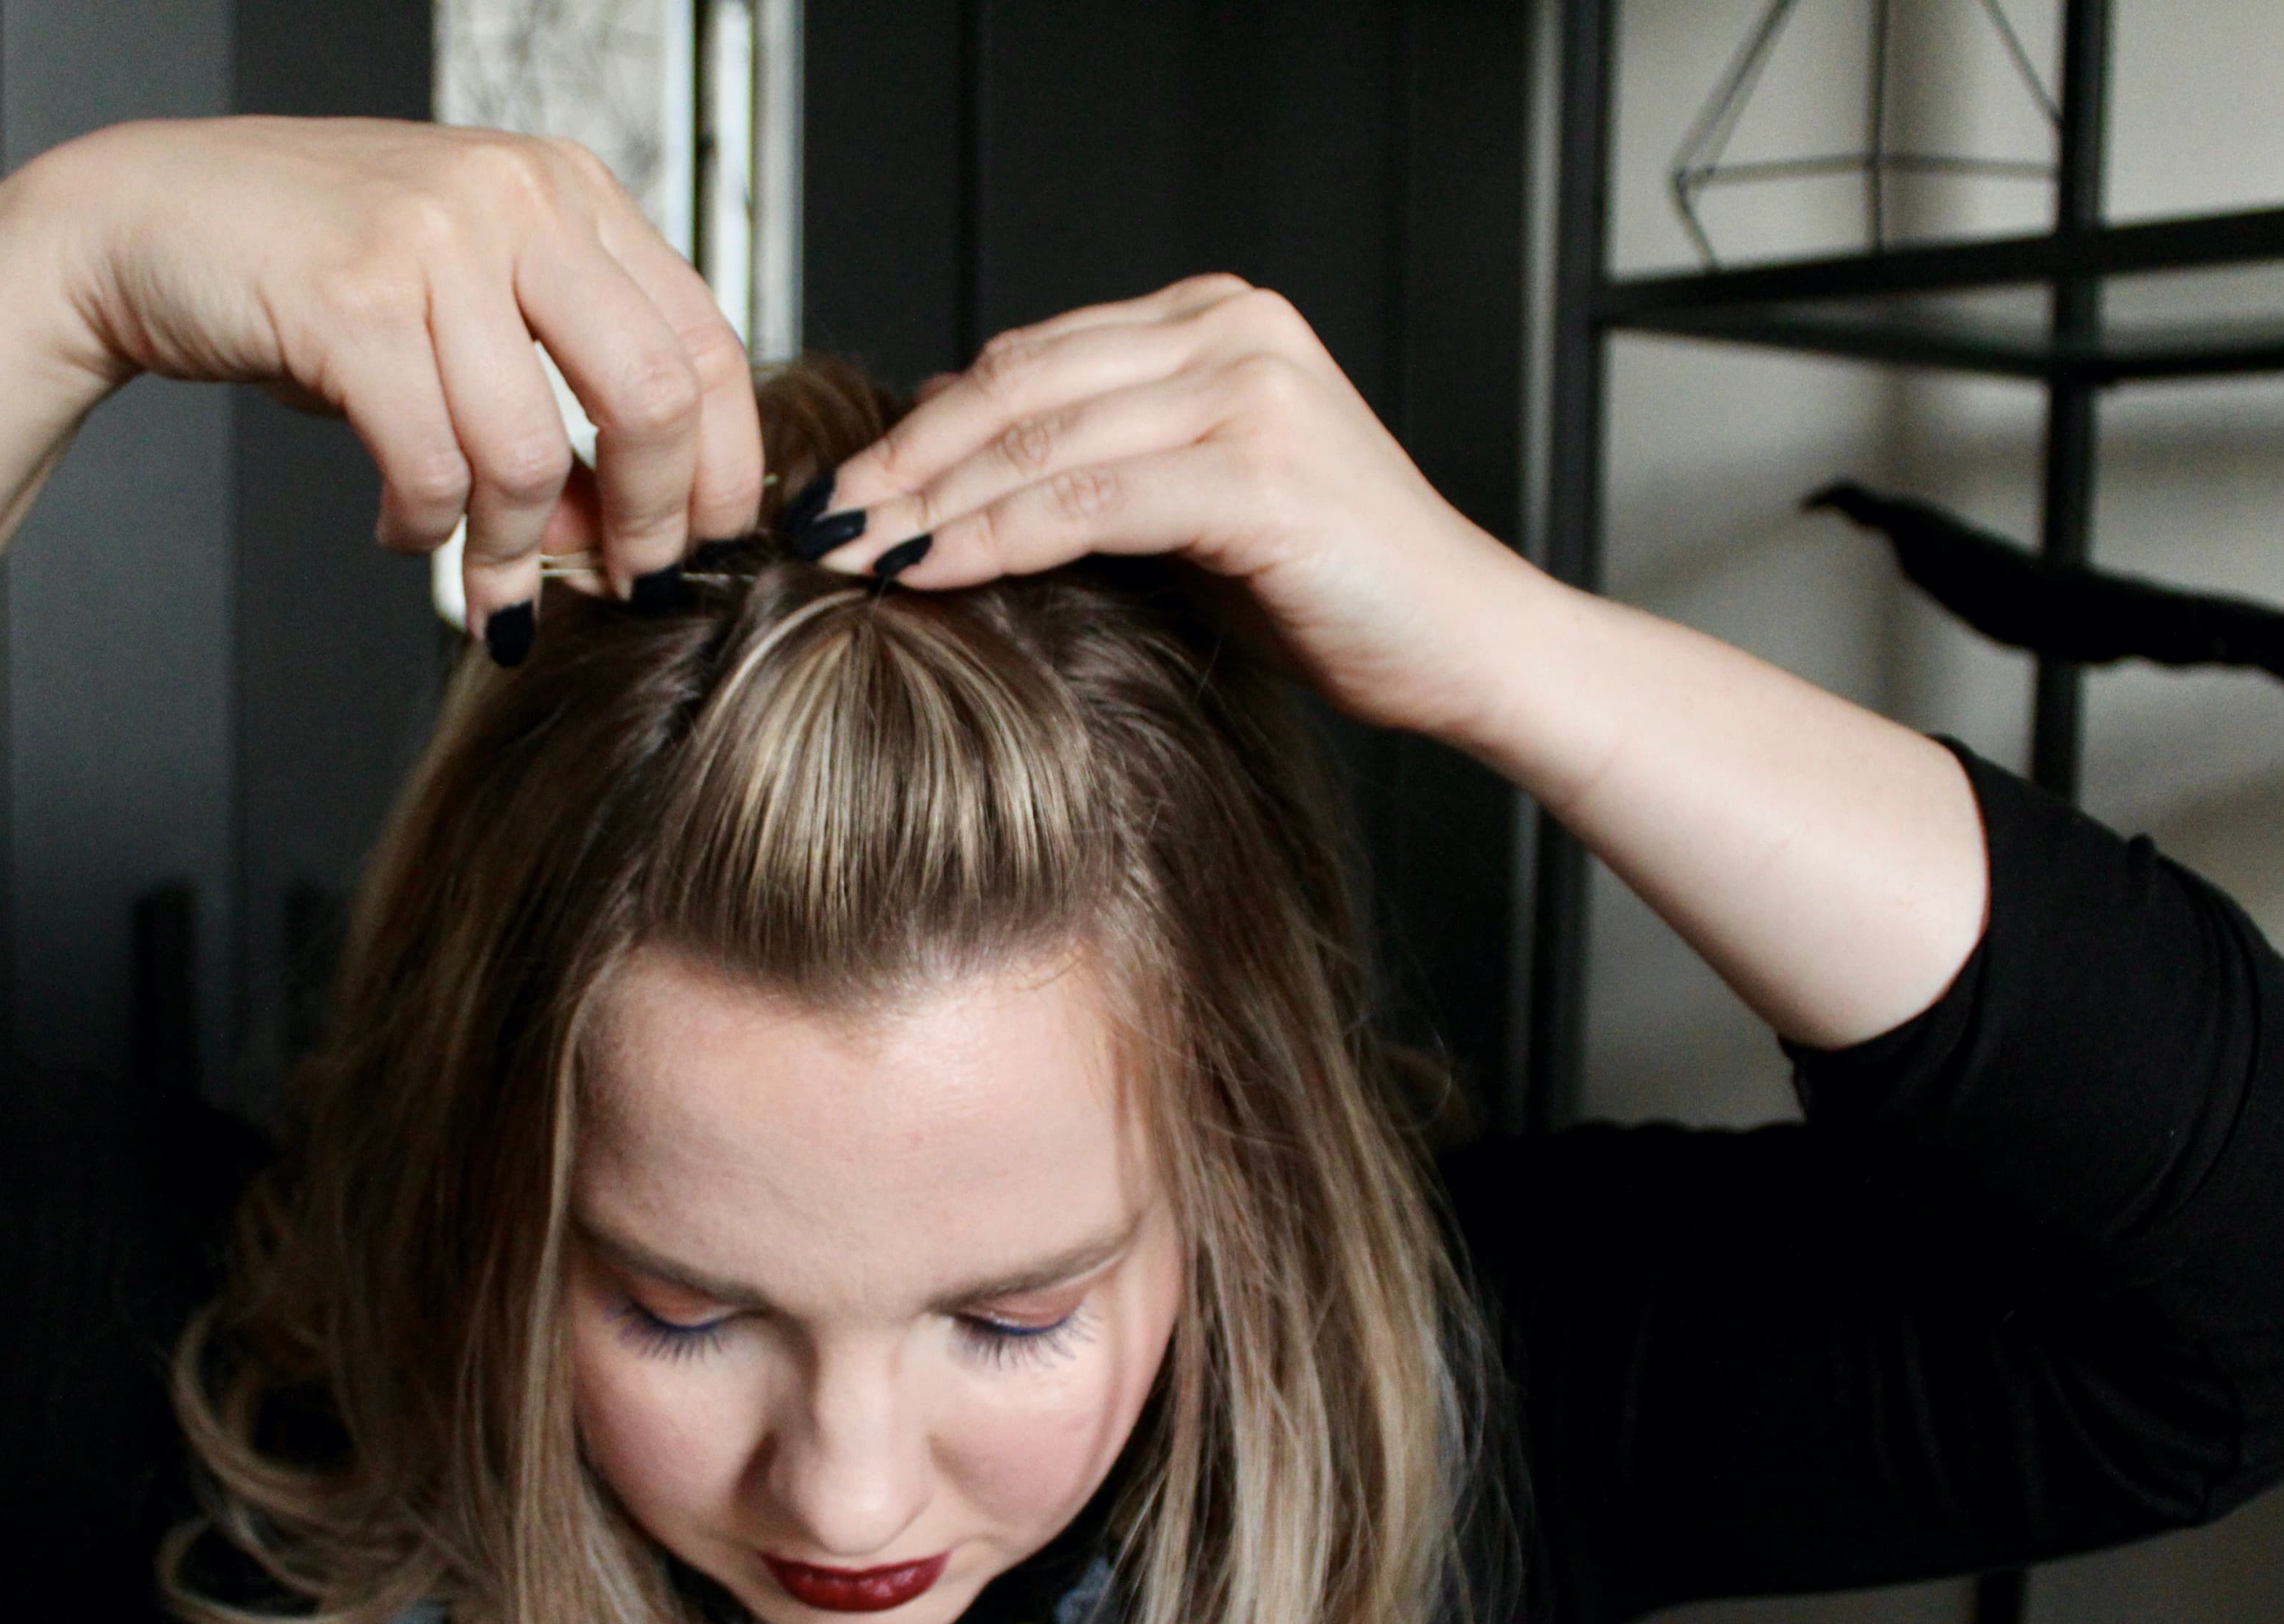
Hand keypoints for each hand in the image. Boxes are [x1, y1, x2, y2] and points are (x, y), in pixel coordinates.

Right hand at [50, 118, 762, 636]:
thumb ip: (558, 389)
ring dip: (510, 546)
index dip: (719, 466)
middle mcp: (516, 199)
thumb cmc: (315, 267)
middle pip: (652, 398)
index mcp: (569, 191)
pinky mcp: (350, 301)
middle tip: (619, 578)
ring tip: (480, 572)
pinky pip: (429, 465)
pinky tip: (400, 524)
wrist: (149, 219)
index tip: (701, 541)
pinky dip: (423, 525)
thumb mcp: (469, 300)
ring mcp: (433, 241)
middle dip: (645, 517)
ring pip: (529, 452)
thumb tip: (621, 526)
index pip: (705, 343)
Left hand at [803, 275, 1536, 738]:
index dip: (925, 422)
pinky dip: (994, 536)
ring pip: (1040, 440)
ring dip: (929, 501)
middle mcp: (1236, 332)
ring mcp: (1253, 393)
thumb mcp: (1186, 507)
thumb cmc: (1329, 592)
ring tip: (850, 552)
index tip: (843, 486)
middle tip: (819, 519)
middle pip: (1019, 386)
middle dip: (905, 459)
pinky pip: (1088, 501)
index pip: (1030, 357)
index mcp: (1218, 318)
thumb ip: (1089, 461)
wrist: (1464, 645)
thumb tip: (945, 440)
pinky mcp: (1260, 474)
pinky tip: (928, 569)